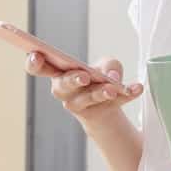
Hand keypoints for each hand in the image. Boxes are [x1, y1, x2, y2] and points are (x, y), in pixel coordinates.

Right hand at [25, 52, 143, 128]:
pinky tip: (137, 88)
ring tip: (112, 88)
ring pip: (85, 100)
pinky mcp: (97, 115)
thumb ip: (108, 63)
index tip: (37, 55)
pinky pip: (112, 105)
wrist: (109, 103)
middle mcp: (64, 91)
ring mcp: (79, 106)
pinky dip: (127, 95)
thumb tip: (111, 74)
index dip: (33, 62)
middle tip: (84, 76)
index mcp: (58, 73)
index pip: (38, 68)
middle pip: (61, 86)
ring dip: (99, 93)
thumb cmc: (99, 77)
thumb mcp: (105, 64)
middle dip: (72, 80)